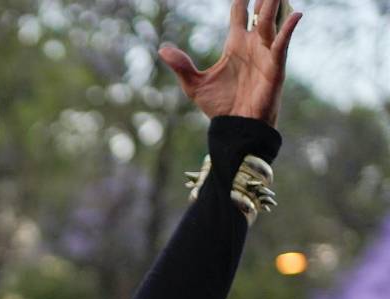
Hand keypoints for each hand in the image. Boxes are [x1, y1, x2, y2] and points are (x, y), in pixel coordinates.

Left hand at [158, 0, 301, 125]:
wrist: (235, 126)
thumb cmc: (219, 106)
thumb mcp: (194, 85)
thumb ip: (182, 65)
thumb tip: (162, 49)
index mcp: (235, 44)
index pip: (239, 14)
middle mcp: (252, 44)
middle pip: (259, 12)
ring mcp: (265, 53)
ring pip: (271, 22)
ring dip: (274, 5)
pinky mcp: (275, 66)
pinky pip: (283, 43)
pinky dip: (289, 29)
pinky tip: (296, 14)